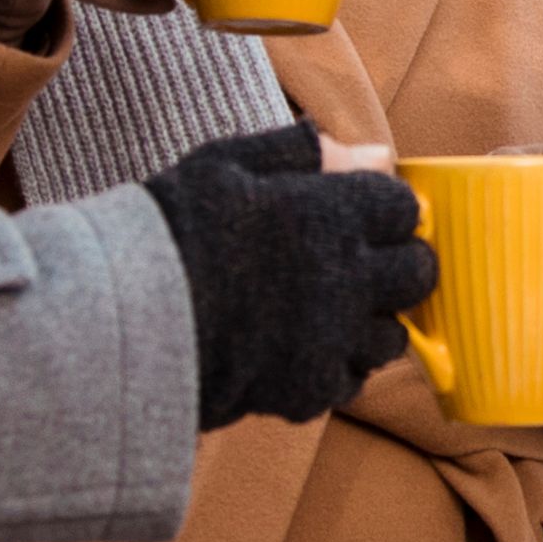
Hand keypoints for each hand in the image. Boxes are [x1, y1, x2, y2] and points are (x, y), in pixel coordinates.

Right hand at [136, 125, 434, 428]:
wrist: (125, 321)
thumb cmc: (171, 230)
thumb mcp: (226, 166)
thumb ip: (303, 154)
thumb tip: (373, 152)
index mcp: (331, 214)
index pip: (402, 208)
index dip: (385, 210)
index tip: (361, 214)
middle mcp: (347, 278)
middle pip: (417, 273)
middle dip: (399, 264)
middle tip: (361, 264)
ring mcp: (333, 340)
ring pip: (393, 336)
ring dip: (372, 321)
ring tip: (329, 311)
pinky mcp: (311, 389)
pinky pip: (351, 380)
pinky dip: (336, 367)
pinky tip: (300, 348)